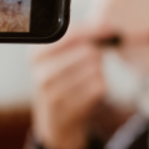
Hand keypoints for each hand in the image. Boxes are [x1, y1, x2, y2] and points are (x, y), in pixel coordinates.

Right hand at [30, 23, 109, 148]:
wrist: (56, 121)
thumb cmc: (63, 81)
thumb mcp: (61, 57)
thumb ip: (81, 38)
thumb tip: (108, 26)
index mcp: (36, 54)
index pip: (71, 33)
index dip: (95, 30)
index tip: (111, 30)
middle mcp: (41, 73)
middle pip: (87, 51)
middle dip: (96, 54)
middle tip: (91, 62)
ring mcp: (53, 93)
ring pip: (94, 69)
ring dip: (98, 72)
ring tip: (85, 79)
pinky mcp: (69, 109)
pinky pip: (99, 87)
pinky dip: (100, 87)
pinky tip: (87, 93)